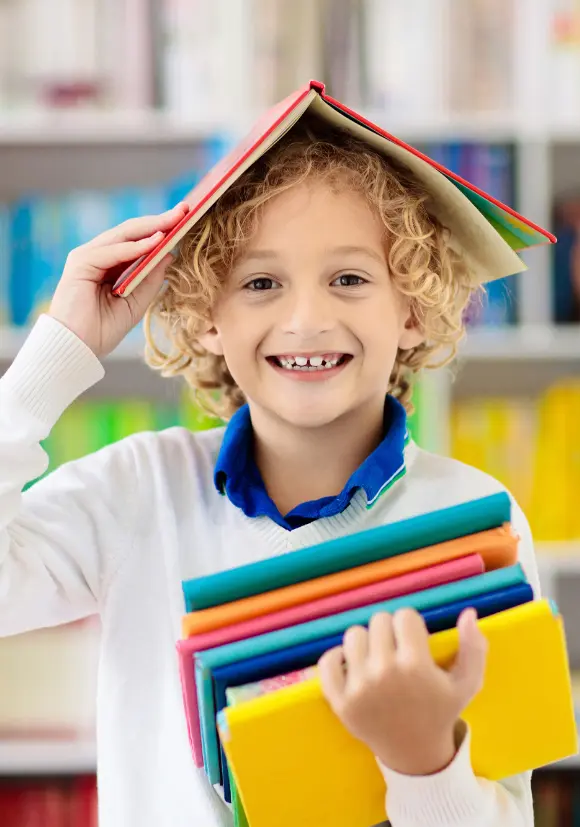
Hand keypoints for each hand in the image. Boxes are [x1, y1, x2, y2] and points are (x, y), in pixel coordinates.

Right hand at [48, 203, 188, 357]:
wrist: (77, 348)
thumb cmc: (102, 329)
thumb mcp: (136, 302)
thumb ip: (150, 279)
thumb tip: (170, 255)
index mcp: (109, 265)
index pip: (137, 240)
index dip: (160, 229)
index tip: (184, 219)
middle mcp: (97, 256)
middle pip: (131, 232)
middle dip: (159, 221)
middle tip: (183, 210)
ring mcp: (87, 257)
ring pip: (123, 235)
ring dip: (150, 227)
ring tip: (174, 220)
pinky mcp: (80, 263)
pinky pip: (112, 251)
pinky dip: (134, 247)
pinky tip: (155, 242)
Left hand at [318, 607, 486, 775]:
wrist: (415, 754)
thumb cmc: (440, 712)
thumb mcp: (467, 684)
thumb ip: (474, 648)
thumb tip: (468, 613)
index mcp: (415, 665)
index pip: (404, 616)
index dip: (411, 625)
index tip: (415, 641)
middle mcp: (384, 673)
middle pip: (378, 621)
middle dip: (389, 631)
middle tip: (396, 650)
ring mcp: (358, 687)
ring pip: (353, 635)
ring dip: (366, 642)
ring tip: (377, 658)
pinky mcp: (339, 701)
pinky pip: (327, 662)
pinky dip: (336, 659)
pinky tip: (352, 666)